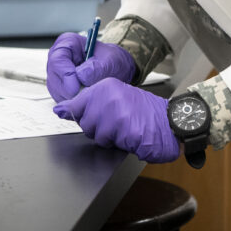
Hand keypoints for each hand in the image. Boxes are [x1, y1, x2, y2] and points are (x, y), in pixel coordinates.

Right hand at [46, 32, 136, 102]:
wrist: (114, 71)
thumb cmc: (111, 61)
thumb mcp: (110, 60)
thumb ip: (96, 68)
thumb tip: (81, 76)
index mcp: (67, 43)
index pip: (57, 60)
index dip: (65, 75)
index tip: (77, 88)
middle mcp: (57, 58)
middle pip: (53, 77)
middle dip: (68, 90)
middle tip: (84, 97)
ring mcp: (56, 74)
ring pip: (56, 90)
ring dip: (71, 98)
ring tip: (88, 97)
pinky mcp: (58, 88)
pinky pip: (60, 99)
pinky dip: (72, 103)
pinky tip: (84, 100)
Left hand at [53, 78, 179, 162]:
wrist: (171, 120)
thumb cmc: (144, 112)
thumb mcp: (115, 99)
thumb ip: (87, 104)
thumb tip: (59, 111)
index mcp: (105, 87)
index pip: (76, 105)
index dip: (79, 115)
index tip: (85, 116)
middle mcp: (108, 97)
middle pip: (84, 123)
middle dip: (98, 129)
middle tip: (117, 123)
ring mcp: (116, 113)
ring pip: (96, 136)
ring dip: (110, 138)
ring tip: (126, 129)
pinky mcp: (124, 130)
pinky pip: (111, 144)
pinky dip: (122, 143)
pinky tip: (133, 135)